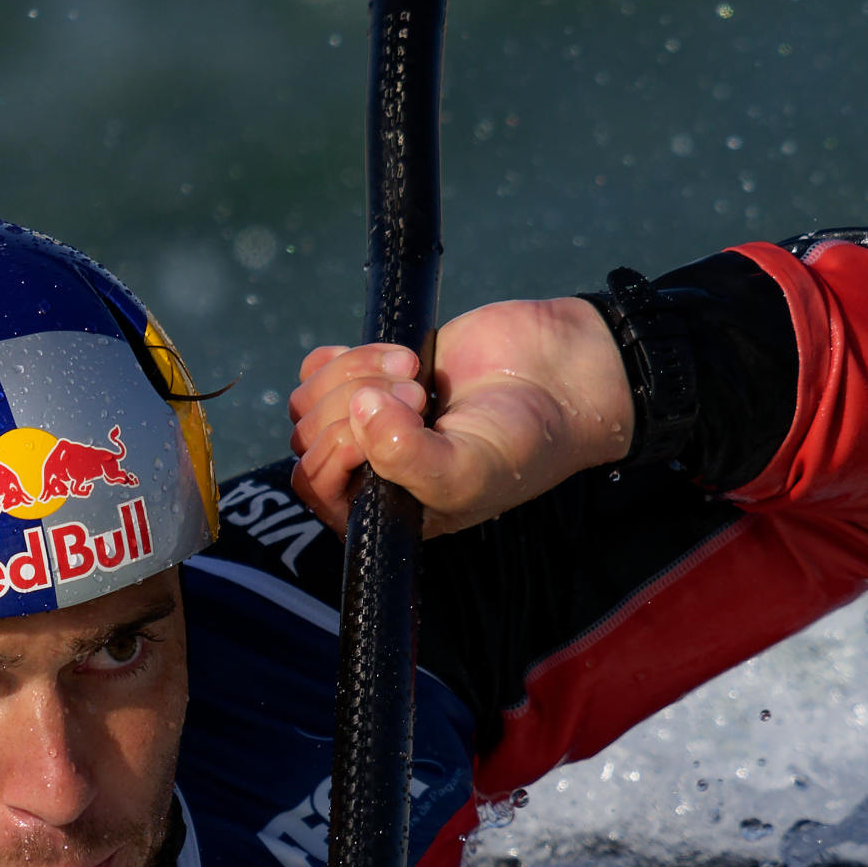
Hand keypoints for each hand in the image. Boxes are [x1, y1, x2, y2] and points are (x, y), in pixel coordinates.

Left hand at [288, 294, 632, 535]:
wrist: (559, 378)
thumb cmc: (522, 444)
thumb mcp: (467, 471)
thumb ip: (406, 458)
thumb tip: (358, 409)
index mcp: (384, 511)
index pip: (318, 490)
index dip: (341, 450)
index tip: (399, 421)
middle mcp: (368, 472)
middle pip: (308, 438)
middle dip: (356, 407)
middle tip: (420, 395)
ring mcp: (366, 422)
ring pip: (310, 400)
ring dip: (355, 374)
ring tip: (414, 372)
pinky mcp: (372, 375)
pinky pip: (321, 367)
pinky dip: (350, 355)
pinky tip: (398, 355)